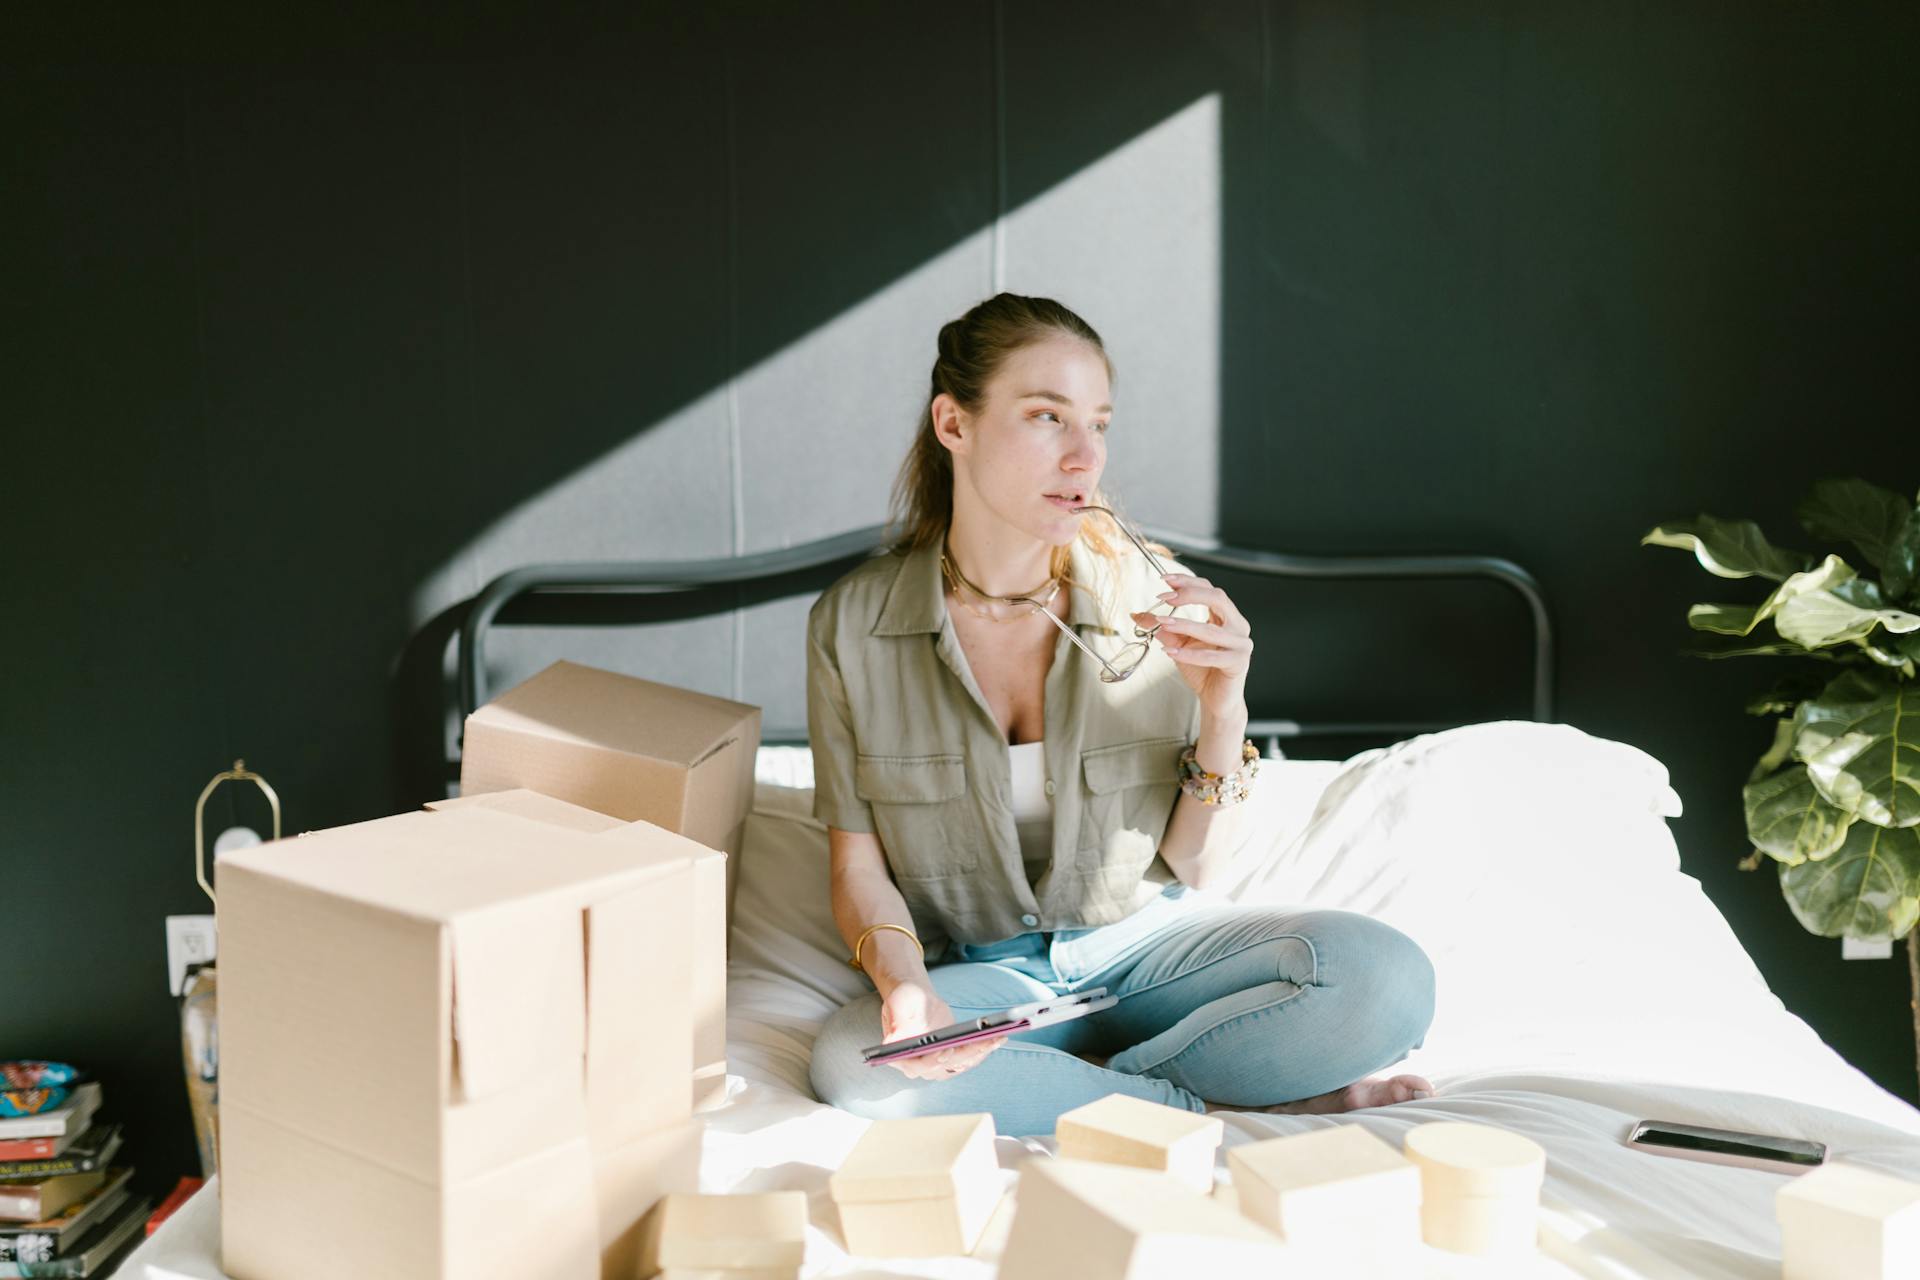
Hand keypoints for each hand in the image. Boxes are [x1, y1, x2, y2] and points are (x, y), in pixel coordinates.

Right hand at [879, 981, 1004, 1081]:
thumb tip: (894, 1042)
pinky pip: (968, 1058)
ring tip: (997, 1038)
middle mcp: (919, 1066)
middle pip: (944, 1066)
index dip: (932, 1060)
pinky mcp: (951, 1058)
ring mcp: (937, 1064)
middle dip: (965, 1054)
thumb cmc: (904, 1001)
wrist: (916, 1000)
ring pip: (960, 1063)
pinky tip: (996, 1039)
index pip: (917, 1064)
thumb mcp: (898, 1006)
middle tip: (981, 1042)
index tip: (945, 1050)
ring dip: (979, 1052)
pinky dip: (982, 1050)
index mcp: (901, 1056)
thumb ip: (897, 1023)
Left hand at [1133, 572, 1252, 719]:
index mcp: (1226, 616)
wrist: (1216, 699)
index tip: (1165, 580)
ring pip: (1212, 629)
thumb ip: (1164, 628)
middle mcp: (1238, 625)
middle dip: (1190, 594)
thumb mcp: (1178, 643)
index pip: (1209, 589)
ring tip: (1162, 622)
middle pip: (1217, 598)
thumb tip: (1138, 614)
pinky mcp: (1239, 663)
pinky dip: (1190, 654)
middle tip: (1165, 598)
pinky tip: (1170, 652)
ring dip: (1184, 624)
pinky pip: (1212, 656)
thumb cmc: (1202, 670)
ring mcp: (1242, 644)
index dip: (1187, 582)